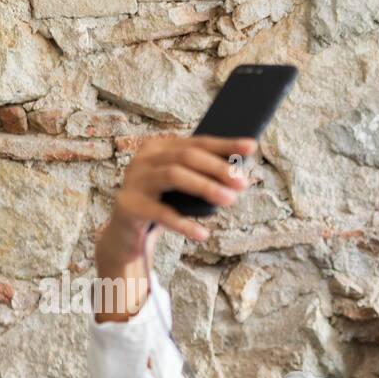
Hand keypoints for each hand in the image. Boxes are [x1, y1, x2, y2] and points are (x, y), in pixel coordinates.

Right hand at [96, 134, 257, 269]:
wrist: (127, 232)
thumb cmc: (162, 205)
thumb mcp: (183, 189)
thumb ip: (202, 178)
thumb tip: (239, 175)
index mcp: (160, 148)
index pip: (197, 143)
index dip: (224, 145)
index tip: (251, 147)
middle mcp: (145, 159)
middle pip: (186, 156)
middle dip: (217, 168)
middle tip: (243, 182)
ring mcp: (135, 180)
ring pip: (174, 175)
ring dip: (205, 187)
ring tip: (230, 200)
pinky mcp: (130, 206)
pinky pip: (161, 213)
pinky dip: (184, 224)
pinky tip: (203, 234)